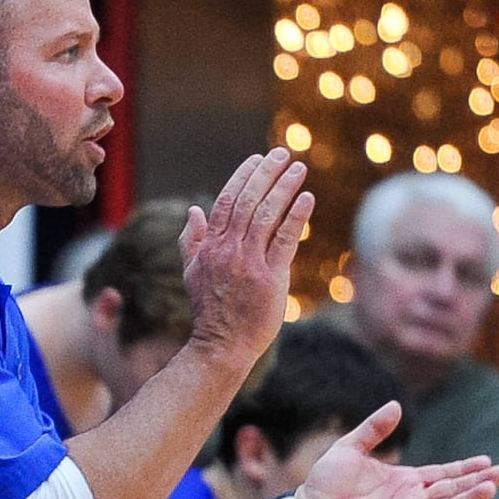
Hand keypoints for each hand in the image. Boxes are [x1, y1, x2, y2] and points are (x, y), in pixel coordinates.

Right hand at [179, 149, 314, 369]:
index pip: (225, 200)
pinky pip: (284, 240)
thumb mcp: (191, 272)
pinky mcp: (270, 278)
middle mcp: (227, 250)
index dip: (243, 176)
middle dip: (266, 173)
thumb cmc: (209, 310)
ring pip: (266, 215)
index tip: (258, 158)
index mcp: (209, 246)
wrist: (221, 345)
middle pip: (247, 201)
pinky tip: (307, 198)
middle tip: (282, 153)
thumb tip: (193, 210)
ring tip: (298, 168)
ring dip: (283, 187)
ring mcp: (249, 263)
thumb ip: (191, 240)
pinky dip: (296, 216)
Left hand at [294, 402, 498, 498]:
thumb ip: (375, 429)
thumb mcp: (351, 447)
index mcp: (404, 481)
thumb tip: (396, 405)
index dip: (466, 469)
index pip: (444, 475)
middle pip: (453, 492)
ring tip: (489, 488)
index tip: (488, 461)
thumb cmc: (326, 481)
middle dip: (477, 484)